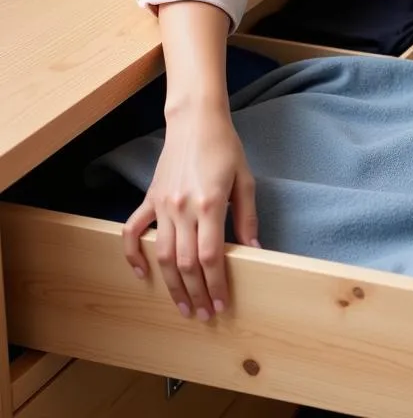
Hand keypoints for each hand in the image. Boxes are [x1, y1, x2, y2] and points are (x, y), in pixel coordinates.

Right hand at [122, 105, 257, 320]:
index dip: (216, 284)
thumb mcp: (246, 180)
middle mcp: (182, 208)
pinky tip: (142, 274)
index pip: (210, 256)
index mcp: (209, 203)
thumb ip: (247, 217)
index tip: (221, 303)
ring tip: (183, 306)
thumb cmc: (226, 148)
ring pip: (163, 255)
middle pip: (186, 262)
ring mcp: (162, 205)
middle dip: (196, 293)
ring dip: (171, 284)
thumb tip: (254, 249)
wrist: (196, 122)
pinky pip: (133, 231)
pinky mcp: (150, 199)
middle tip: (204, 315)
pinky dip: (133, 255)